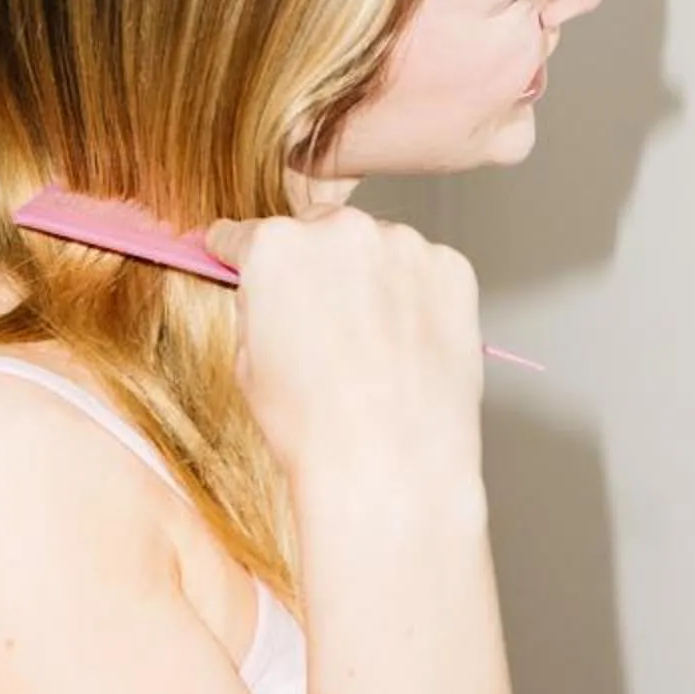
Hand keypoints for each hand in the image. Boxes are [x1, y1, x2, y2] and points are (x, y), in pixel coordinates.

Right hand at [203, 206, 484, 484]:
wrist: (392, 462)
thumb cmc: (316, 425)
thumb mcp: (248, 363)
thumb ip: (257, 307)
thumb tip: (267, 293)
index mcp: (276, 247)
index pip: (245, 234)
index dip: (242, 256)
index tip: (244, 260)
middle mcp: (341, 231)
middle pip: (320, 233)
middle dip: (318, 266)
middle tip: (325, 322)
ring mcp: (403, 246)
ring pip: (378, 250)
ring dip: (373, 280)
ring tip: (374, 345)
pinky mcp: (452, 270)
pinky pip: (426, 272)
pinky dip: (418, 298)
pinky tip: (408, 345)